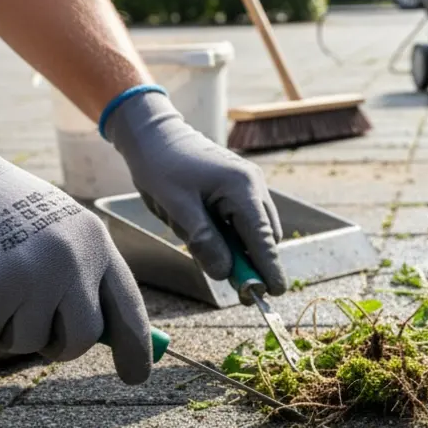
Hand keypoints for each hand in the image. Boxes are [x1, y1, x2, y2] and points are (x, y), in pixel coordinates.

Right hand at [0, 104, 152, 382]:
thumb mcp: (54, 227)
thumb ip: (79, 273)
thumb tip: (99, 334)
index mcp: (94, 241)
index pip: (128, 306)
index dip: (136, 346)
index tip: (136, 376)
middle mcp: (71, 259)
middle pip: (80, 338)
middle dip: (57, 347)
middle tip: (35, 334)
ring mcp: (32, 275)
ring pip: (26, 342)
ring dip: (2, 327)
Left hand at [106, 90, 286, 294]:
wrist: (152, 134)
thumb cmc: (161, 166)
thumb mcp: (177, 207)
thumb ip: (203, 241)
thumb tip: (225, 273)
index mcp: (242, 188)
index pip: (263, 238)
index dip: (269, 268)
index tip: (275, 293)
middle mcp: (253, 185)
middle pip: (265, 236)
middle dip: (252, 262)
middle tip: (234, 287)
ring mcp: (249, 185)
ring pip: (255, 230)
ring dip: (238, 247)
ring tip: (200, 242)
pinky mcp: (239, 187)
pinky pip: (243, 220)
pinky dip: (231, 235)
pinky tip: (202, 230)